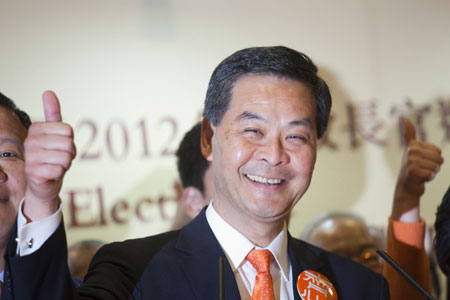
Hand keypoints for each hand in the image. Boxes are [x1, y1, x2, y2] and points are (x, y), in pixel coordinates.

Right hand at [23, 91, 76, 221]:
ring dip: (66, 164)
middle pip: (68, 143)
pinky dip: (60, 174)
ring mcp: (30, 157)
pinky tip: (51, 174)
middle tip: (60, 158)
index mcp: (36, 129)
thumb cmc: (52, 156)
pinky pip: (60, 170)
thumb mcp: (55, 134)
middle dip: (70, 154)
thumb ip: (53, 114)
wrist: (44, 182)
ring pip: (65, 157)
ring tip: (56, 166)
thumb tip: (48, 91)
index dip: (70, 141)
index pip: (68, 130)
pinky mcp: (33, 173)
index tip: (60, 147)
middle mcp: (30, 141)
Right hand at [391, 118, 443, 221]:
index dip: (433, 158)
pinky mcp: (413, 171)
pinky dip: (428, 179)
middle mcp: (411, 151)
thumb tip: (405, 118)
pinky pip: (432, 174)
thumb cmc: (412, 167)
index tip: (421, 161)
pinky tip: (420, 179)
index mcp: (413, 145)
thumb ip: (409, 134)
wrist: (405, 186)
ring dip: (431, 173)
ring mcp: (411, 161)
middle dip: (434, 166)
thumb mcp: (411, 149)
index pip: (437, 151)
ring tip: (421, 173)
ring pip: (436, 167)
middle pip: (439, 158)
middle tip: (422, 169)